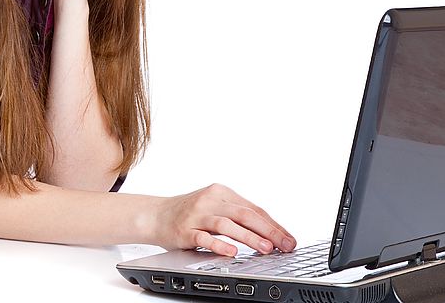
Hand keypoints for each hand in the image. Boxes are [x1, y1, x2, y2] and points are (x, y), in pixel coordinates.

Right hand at [151, 183, 296, 256]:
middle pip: (244, 214)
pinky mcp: (185, 230)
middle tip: (285, 245)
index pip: (253, 208)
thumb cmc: (188, 213)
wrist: (155, 214)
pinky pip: (204, 238)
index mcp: (221, 192)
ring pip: (227, 225)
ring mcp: (197, 215)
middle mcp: (210, 200)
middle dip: (269, 231)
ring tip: (266, 249)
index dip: (273, 224)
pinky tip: (232, 252)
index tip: (289, 238)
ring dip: (249, 238)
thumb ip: (236, 215)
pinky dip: (220, 245)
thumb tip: (267, 232)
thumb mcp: (213, 206)